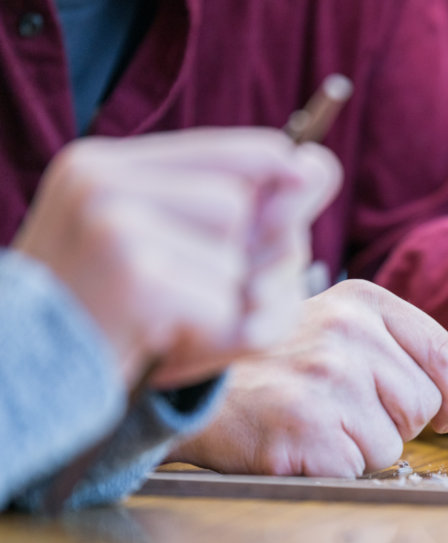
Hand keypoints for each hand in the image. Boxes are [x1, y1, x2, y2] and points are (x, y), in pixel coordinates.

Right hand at [13, 128, 339, 388]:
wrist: (20, 387)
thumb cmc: (107, 327)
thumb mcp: (166, 258)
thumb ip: (245, 216)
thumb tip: (321, 166)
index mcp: (107, 168)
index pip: (250, 152)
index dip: (284, 190)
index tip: (294, 203)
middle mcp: (104, 182)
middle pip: (250, 208)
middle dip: (254, 265)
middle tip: (202, 304)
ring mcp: (114, 224)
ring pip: (244, 263)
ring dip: (233, 310)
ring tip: (173, 329)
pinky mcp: (135, 276)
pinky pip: (232, 311)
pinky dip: (221, 343)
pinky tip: (167, 348)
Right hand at [170, 280, 447, 476]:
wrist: (194, 390)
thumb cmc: (276, 362)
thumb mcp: (342, 329)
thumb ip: (413, 344)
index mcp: (361, 303)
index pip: (446, 355)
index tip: (443, 411)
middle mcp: (346, 334)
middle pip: (424, 405)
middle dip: (398, 423)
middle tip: (348, 412)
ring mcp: (324, 380)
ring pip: (393, 443)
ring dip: (363, 448)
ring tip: (320, 424)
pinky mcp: (304, 428)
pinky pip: (357, 468)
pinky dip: (335, 468)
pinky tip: (302, 444)